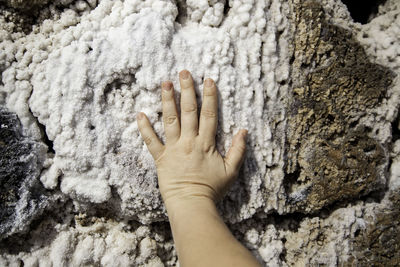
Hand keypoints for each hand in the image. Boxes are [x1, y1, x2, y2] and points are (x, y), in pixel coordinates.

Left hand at [137, 70, 246, 204]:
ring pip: (169, 120)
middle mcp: (189, 142)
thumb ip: (238, 151)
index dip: (209, 96)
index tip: (208, 80)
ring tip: (164, 83)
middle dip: (187, 90)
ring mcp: (173, 149)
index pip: (209, 115)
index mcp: (206, 143)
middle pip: (188, 111)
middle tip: (184, 72)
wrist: (191, 204)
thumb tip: (243, 131)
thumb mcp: (231, 171)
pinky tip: (140, 114)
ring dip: (167, 101)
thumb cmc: (212, 189)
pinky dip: (144, 128)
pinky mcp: (160, 158)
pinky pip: (151, 141)